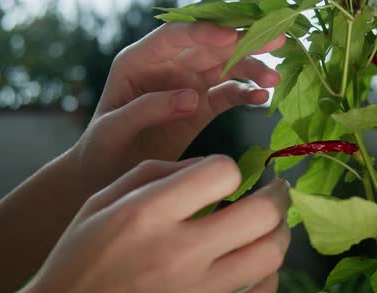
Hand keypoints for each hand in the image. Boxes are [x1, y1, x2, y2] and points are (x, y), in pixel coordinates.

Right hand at [7, 156, 289, 292]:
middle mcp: (177, 253)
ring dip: (279, 236)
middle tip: (277, 192)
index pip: (221, 173)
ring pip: (270, 257)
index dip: (230, 168)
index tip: (227, 177)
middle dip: (277, 196)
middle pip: (261, 214)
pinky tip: (259, 270)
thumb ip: (157, 173)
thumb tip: (210, 165)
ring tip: (272, 228)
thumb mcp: (104, 201)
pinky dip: (268, 280)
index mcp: (149, 214)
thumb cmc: (81, 257)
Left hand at [71, 22, 284, 195]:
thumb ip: (147, 109)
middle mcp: (167, 67)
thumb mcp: (113, 129)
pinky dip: (246, 94)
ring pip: (225, 67)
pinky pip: (228, 94)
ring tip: (274, 79)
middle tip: (275, 39)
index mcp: (140, 61)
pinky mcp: (201, 107)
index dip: (205, 33)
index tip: (233, 36)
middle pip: (209, 46)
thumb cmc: (101, 149)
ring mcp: (187, 86)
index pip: (176, 36)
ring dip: (251, 68)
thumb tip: (190, 96)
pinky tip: (262, 97)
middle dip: (242, 42)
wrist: (107, 176)